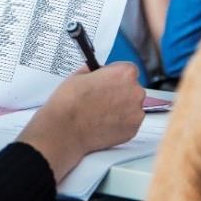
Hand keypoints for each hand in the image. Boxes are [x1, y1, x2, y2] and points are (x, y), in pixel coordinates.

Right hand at [18, 63, 145, 181]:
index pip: (128, 70)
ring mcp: (136, 113)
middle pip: (132, 89)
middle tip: (102, 99)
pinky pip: (129, 123)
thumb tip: (101, 73)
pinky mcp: (132, 130)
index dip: (116, 76)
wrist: (64, 130)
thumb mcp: (80, 74)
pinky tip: (103, 123)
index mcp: (124, 73)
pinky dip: (120, 123)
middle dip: (120, 93)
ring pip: (132, 107)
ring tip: (101, 113)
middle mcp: (135, 92)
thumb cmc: (70, 103)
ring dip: (121, 108)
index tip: (108, 82)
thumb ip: (98, 71)